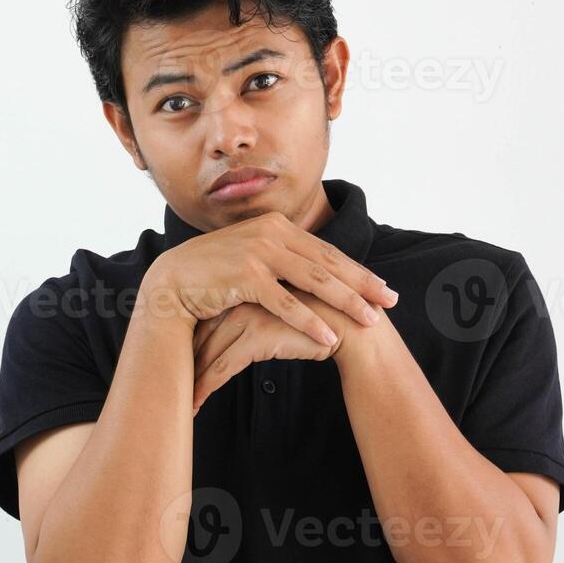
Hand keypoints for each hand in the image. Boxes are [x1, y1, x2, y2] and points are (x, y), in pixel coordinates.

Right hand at [140, 211, 397, 347]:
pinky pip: (285, 303)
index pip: (326, 251)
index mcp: (277, 225)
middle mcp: (271, 233)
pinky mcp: (246, 276)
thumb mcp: (252, 257)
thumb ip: (281, 257)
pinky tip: (329, 337)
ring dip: (346, 302)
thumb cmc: (213, 275)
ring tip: (370, 321)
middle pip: (328, 263)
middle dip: (363, 284)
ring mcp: (259, 252)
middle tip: (391, 301)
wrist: (171, 282)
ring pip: (314, 280)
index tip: (382, 287)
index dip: (357, 270)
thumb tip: (312, 270)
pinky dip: (309, 321)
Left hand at [189, 287, 363, 412]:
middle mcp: (246, 295)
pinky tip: (195, 404)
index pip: (212, 315)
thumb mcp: (290, 315)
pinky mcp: (258, 334)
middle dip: (186, 361)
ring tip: (181, 402)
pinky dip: (207, 386)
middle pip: (204, 331)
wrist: (356, 329)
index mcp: (250, 285)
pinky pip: (224, 364)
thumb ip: (267, 315)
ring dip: (192, 379)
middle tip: (169, 384)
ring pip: (209, 349)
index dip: (194, 341)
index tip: (179, 361)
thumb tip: (244, 332)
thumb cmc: (327, 324)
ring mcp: (250, 312)